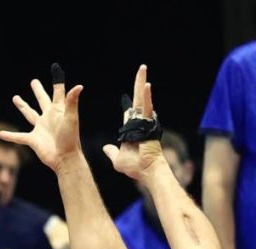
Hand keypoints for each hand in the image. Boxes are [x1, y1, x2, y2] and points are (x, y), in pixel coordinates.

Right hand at [0, 64, 84, 171]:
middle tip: (33, 81)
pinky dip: (10, 136)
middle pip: (42, 100)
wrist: (65, 158)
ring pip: (29, 114)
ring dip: (22, 106)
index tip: (55, 68)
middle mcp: (49, 117)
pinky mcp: (33, 140)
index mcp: (58, 110)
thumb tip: (78, 86)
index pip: (58, 92)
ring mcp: (40, 128)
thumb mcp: (71, 118)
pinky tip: (1, 134)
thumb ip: (72, 102)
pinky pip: (19, 137)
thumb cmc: (70, 139)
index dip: (57, 80)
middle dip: (38, 91)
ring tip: (15, 97)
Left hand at [102, 65, 166, 179]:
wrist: (146, 171)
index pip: (129, 111)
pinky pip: (146, 108)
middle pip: (138, 99)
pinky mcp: (149, 124)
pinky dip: (146, 97)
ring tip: (143, 69)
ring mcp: (145, 122)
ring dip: (142, 84)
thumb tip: (106, 148)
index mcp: (132, 129)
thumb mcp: (118, 158)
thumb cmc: (135, 167)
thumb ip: (112, 152)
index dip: (129, 102)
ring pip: (143, 99)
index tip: (127, 93)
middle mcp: (140, 122)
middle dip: (139, 84)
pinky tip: (146, 85)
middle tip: (141, 69)